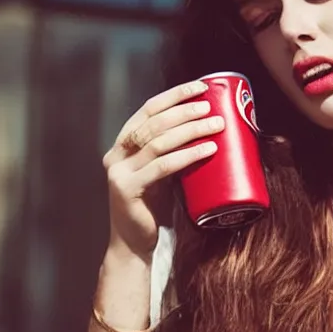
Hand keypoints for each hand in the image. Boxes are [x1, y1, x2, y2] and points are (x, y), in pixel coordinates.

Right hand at [102, 80, 224, 258]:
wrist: (135, 245)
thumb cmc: (154, 207)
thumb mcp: (162, 173)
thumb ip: (173, 152)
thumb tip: (211, 127)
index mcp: (123, 144)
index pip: (148, 110)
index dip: (174, 95)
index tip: (201, 86)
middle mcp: (116, 154)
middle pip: (153, 123)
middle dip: (184, 111)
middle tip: (211, 108)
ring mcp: (119, 172)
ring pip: (158, 142)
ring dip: (190, 130)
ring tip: (216, 125)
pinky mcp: (126, 190)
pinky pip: (162, 167)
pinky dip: (187, 155)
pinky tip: (208, 150)